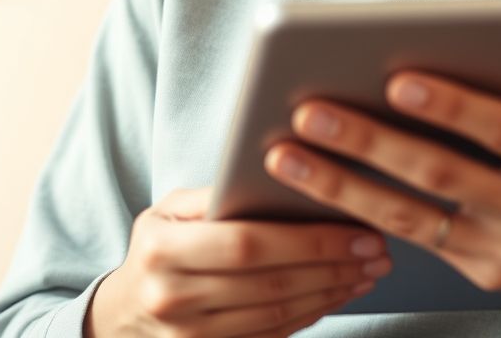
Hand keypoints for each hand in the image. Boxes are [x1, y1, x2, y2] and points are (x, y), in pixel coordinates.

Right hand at [86, 186, 392, 337]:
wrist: (123, 317)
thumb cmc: (158, 249)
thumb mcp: (167, 211)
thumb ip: (215, 197)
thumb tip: (281, 178)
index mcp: (161, 248)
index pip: (246, 244)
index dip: (307, 241)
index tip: (356, 230)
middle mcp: (173, 296)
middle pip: (271, 283)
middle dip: (332, 266)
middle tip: (377, 250)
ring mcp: (192, 335)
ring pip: (279, 313)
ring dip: (332, 291)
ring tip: (369, 269)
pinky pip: (275, 333)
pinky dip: (314, 312)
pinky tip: (340, 291)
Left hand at [261, 75, 500, 336]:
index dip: (453, 108)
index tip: (397, 80)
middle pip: (441, 174)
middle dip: (370, 141)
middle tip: (310, 110)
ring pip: (409, 214)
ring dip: (340, 184)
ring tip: (286, 151)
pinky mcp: (478, 271)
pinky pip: (411, 236)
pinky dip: (358, 211)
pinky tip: (314, 185)